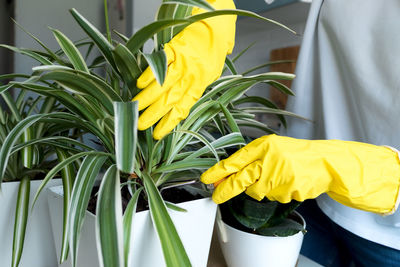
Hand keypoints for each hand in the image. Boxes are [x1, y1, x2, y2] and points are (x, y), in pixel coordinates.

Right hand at [133, 0, 236, 139]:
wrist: (217, 26)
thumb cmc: (213, 52)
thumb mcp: (210, 75)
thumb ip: (195, 89)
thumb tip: (179, 106)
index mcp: (199, 85)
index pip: (182, 109)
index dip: (169, 123)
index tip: (157, 135)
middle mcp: (191, 76)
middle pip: (170, 99)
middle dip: (154, 114)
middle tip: (140, 125)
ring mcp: (183, 62)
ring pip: (164, 84)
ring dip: (148, 97)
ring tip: (135, 108)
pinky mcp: (175, 47)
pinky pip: (161, 62)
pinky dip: (150, 73)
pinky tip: (139, 83)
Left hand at [201, 134, 399, 213]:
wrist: (324, 162)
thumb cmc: (295, 153)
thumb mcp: (272, 148)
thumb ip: (251, 160)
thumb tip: (228, 176)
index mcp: (263, 146)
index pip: (235, 161)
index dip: (218, 171)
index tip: (206, 179)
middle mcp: (268, 160)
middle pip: (240, 180)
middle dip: (226, 190)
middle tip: (216, 196)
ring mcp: (278, 176)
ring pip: (257, 192)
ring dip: (261, 189)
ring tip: (276, 177)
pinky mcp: (287, 189)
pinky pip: (273, 197)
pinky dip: (277, 192)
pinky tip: (288, 182)